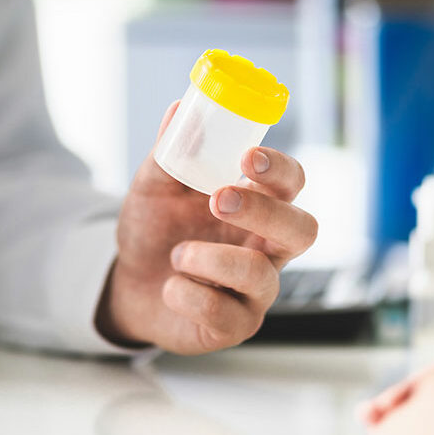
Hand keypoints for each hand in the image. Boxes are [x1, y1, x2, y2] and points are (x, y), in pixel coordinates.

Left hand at [96, 101, 317, 353]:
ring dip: (211, 259)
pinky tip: (171, 287)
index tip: (247, 157)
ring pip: (261, 276)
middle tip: (219, 200)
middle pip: (303, 230)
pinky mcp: (236, 325)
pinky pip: (226, 313)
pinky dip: (188, 295)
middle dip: (264, 212)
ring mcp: (256, 290)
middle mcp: (268, 248)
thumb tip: (181, 109)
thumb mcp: (155, 188)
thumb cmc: (156, 230)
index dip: (280, 170)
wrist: (130, 282)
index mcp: (258, 207)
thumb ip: (172, 153)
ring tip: (177, 255)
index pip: (292, 184)